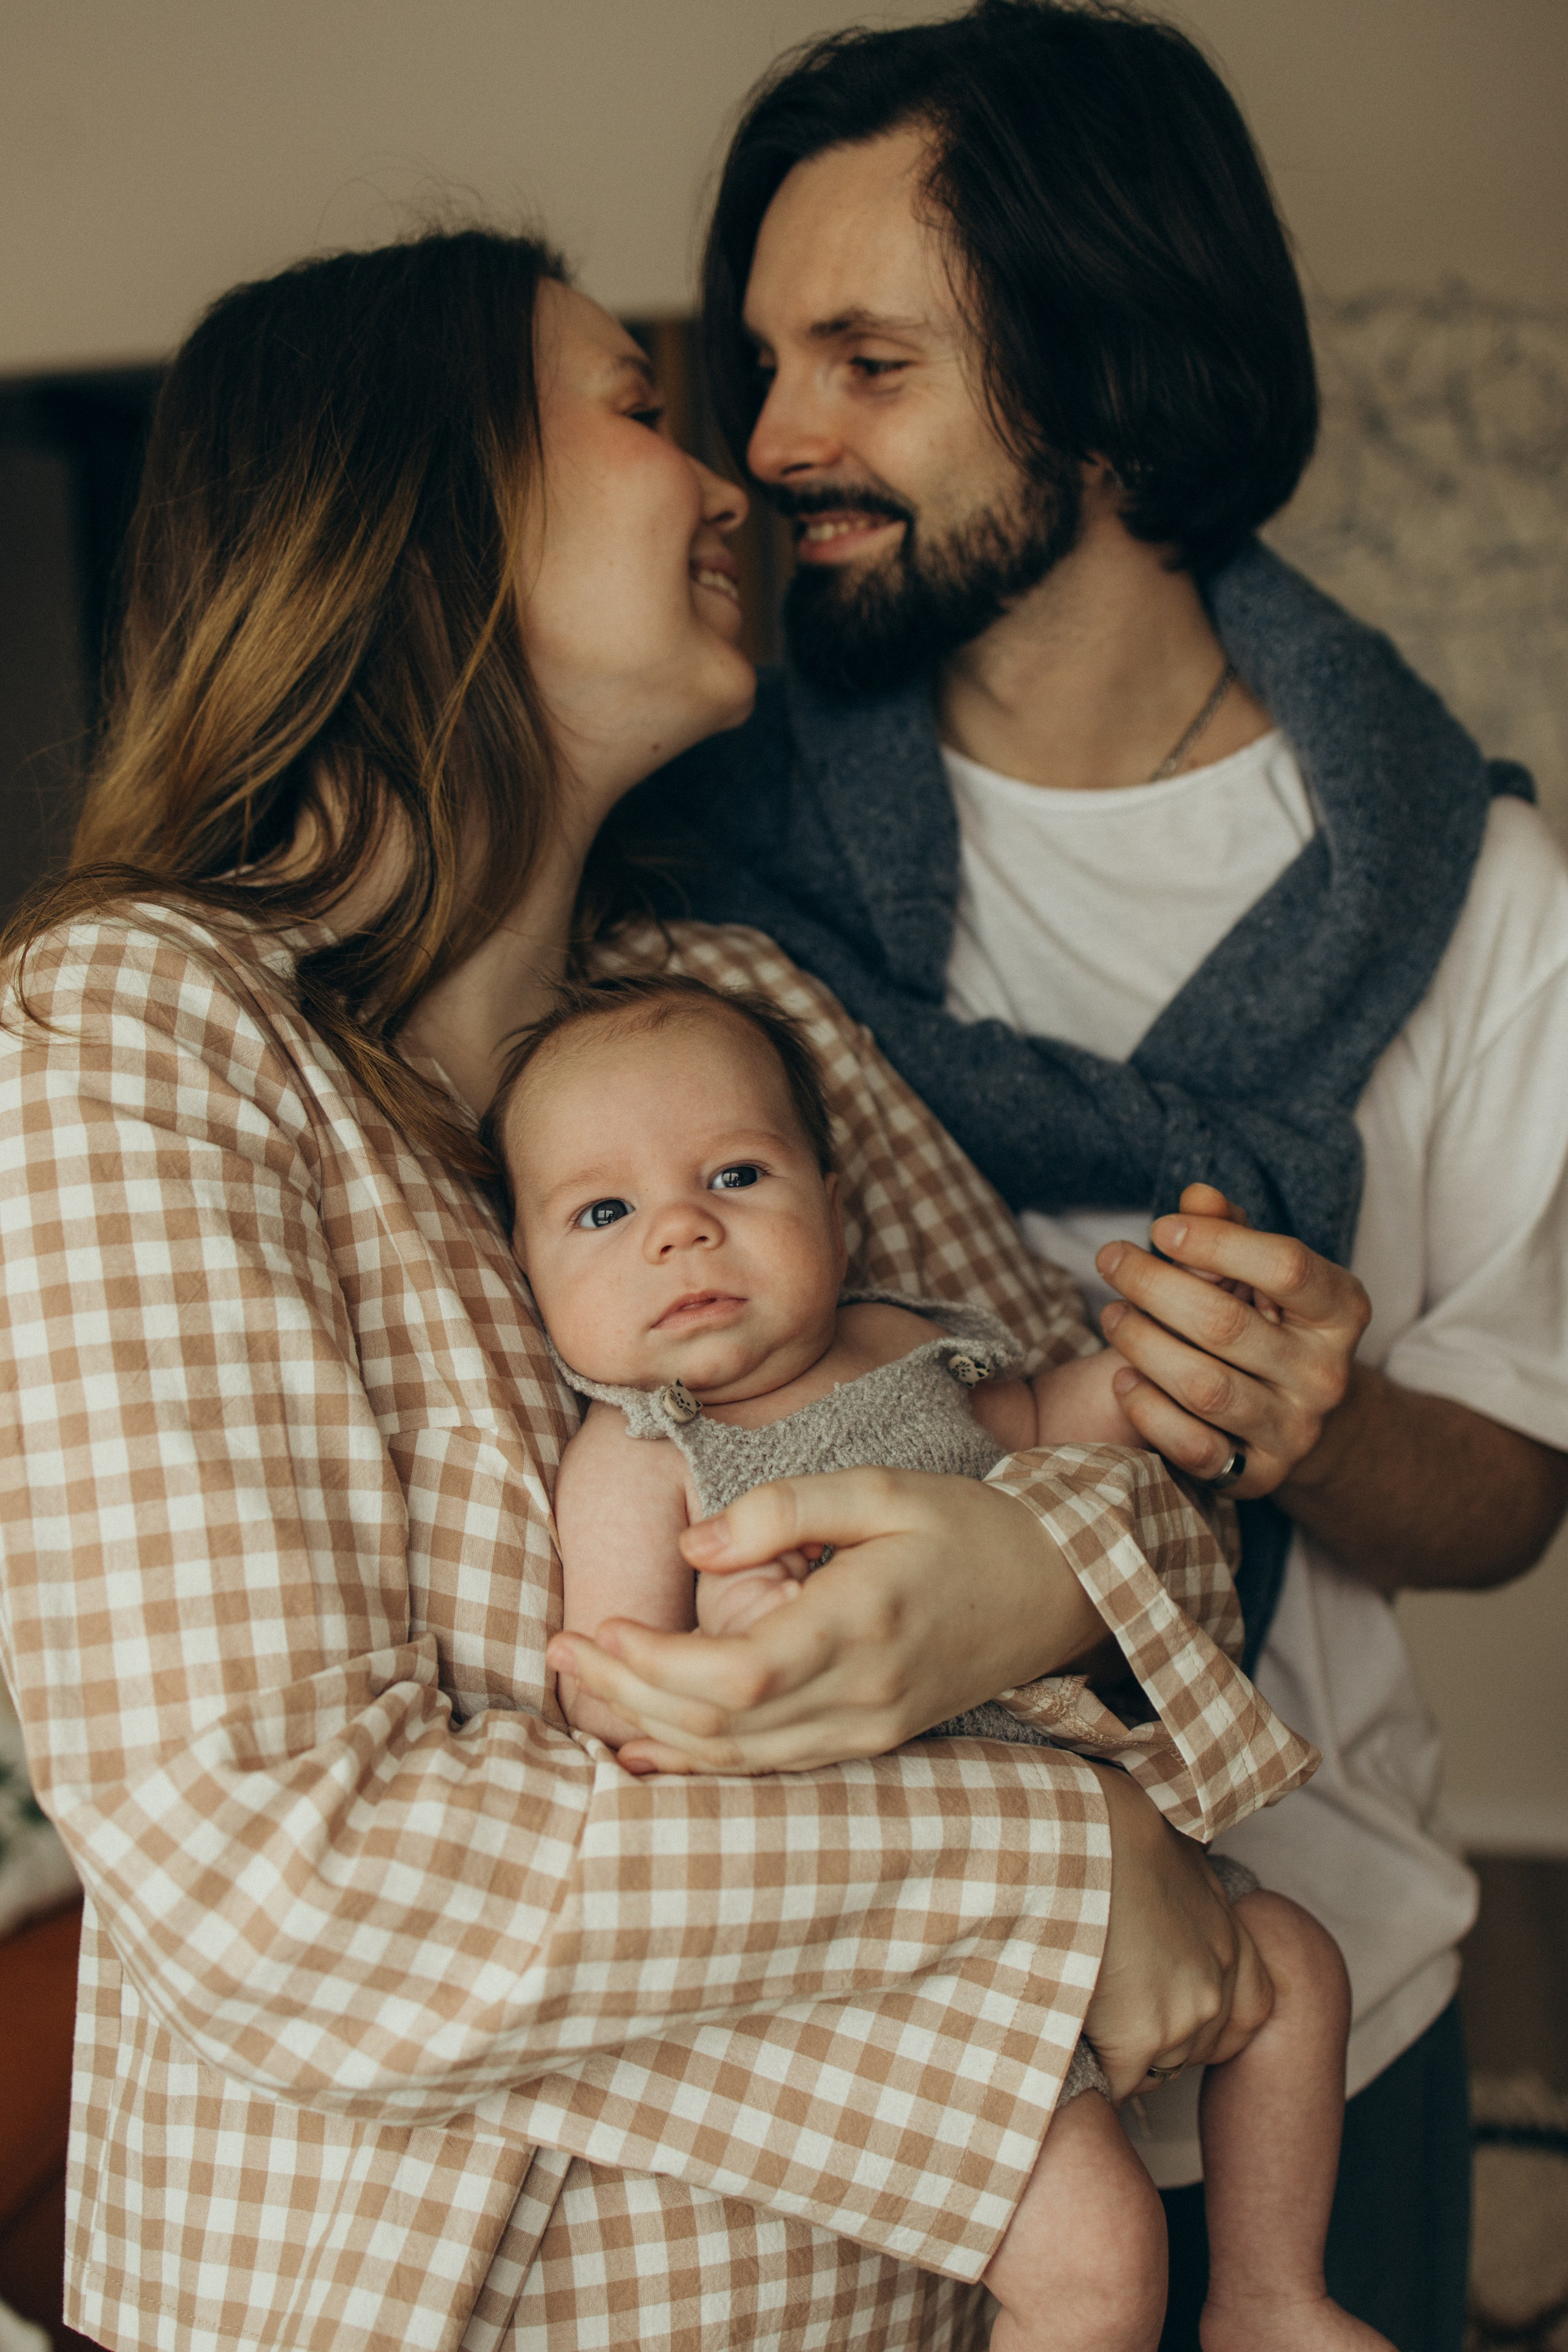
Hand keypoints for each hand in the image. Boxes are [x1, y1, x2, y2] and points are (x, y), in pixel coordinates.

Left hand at [545, 1466, 1104, 1775]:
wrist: (1061, 1588)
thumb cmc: (969, 1525)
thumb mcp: (881, 1488)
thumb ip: (784, 1510)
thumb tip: (693, 1550)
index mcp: (861, 1626)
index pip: (733, 1677)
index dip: (651, 1665)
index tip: (598, 1624)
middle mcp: (861, 1696)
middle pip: (717, 1726)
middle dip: (625, 1693)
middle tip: (558, 1650)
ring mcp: (867, 1730)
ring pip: (736, 1757)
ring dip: (648, 1729)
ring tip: (582, 1682)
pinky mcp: (868, 1741)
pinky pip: (768, 1766)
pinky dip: (699, 1759)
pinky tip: (645, 1745)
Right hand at [1084, 1762, 1273, 2098]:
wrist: (1078, 1834)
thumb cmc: (1111, 1829)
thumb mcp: (1175, 1859)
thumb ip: (1188, 1899)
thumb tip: (1169, 1898)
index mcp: (1233, 1943)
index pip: (1245, 2017)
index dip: (1200, 2020)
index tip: (1157, 2006)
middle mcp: (1220, 1985)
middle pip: (1194, 2050)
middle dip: (1154, 2041)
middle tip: (1108, 2011)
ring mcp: (1186, 2016)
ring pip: (1156, 2071)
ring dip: (1121, 2056)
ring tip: (1080, 2017)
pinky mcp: (1142, 2037)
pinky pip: (1118, 2082)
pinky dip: (1092, 2068)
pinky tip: (1065, 2035)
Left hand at [1095, 1184, 1368, 1498]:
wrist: (1300, 1417)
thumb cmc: (1269, 1323)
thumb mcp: (1263, 1272)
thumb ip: (1230, 1231)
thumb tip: (1197, 1197)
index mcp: (1341, 1310)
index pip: (1286, 1266)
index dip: (1216, 1242)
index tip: (1160, 1228)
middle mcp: (1326, 1374)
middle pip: (1227, 1324)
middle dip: (1154, 1285)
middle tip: (1111, 1260)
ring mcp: (1296, 1431)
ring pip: (1204, 1387)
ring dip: (1142, 1344)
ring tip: (1111, 1314)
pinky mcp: (1259, 1475)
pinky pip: (1194, 1447)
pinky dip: (1148, 1410)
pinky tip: (1123, 1376)